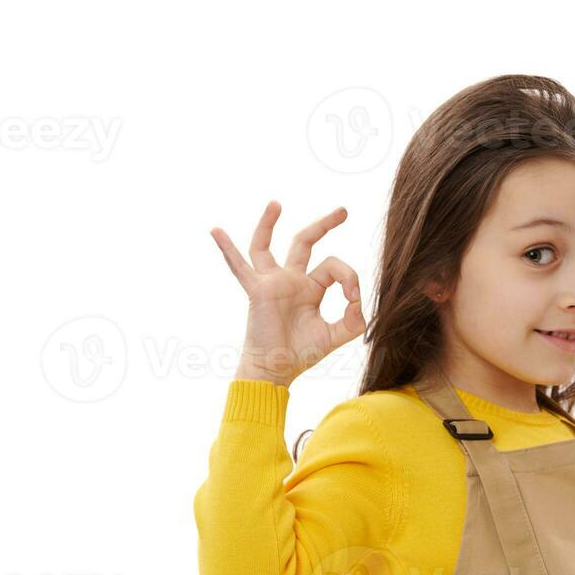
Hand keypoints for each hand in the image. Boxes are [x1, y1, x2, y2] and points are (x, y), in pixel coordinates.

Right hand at [210, 200, 365, 387]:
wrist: (277, 370)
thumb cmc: (302, 355)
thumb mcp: (336, 336)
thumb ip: (354, 320)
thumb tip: (358, 302)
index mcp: (310, 288)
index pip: (333, 267)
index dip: (349, 277)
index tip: (353, 298)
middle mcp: (291, 280)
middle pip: (305, 242)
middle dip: (324, 224)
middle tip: (343, 210)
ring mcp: (271, 283)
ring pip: (266, 246)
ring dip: (268, 223)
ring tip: (276, 203)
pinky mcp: (256, 291)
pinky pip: (239, 267)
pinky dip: (227, 249)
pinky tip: (216, 230)